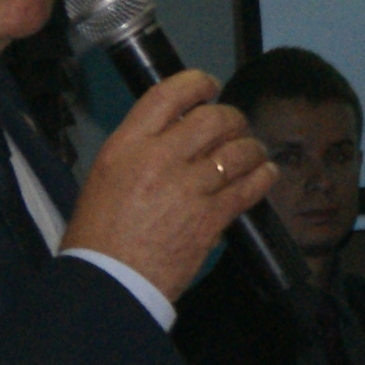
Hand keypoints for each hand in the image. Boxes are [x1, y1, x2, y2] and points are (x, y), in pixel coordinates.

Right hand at [59, 70, 275, 300]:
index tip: (209, 86)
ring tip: (253, 152)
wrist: (109, 281)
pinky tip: (266, 173)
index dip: (196, 83)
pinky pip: (248, 187)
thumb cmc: (98, 233)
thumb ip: (140, 150)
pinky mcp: (211, 217)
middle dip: (231, 118)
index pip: (168, 95)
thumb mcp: (105, 175)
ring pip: (238, 151)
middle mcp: (160, 158)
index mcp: (127, 145)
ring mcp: (189, 188)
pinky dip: (262, 176)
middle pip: (213, 119)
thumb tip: (176, 138)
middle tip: (235, 127)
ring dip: (251, 148)